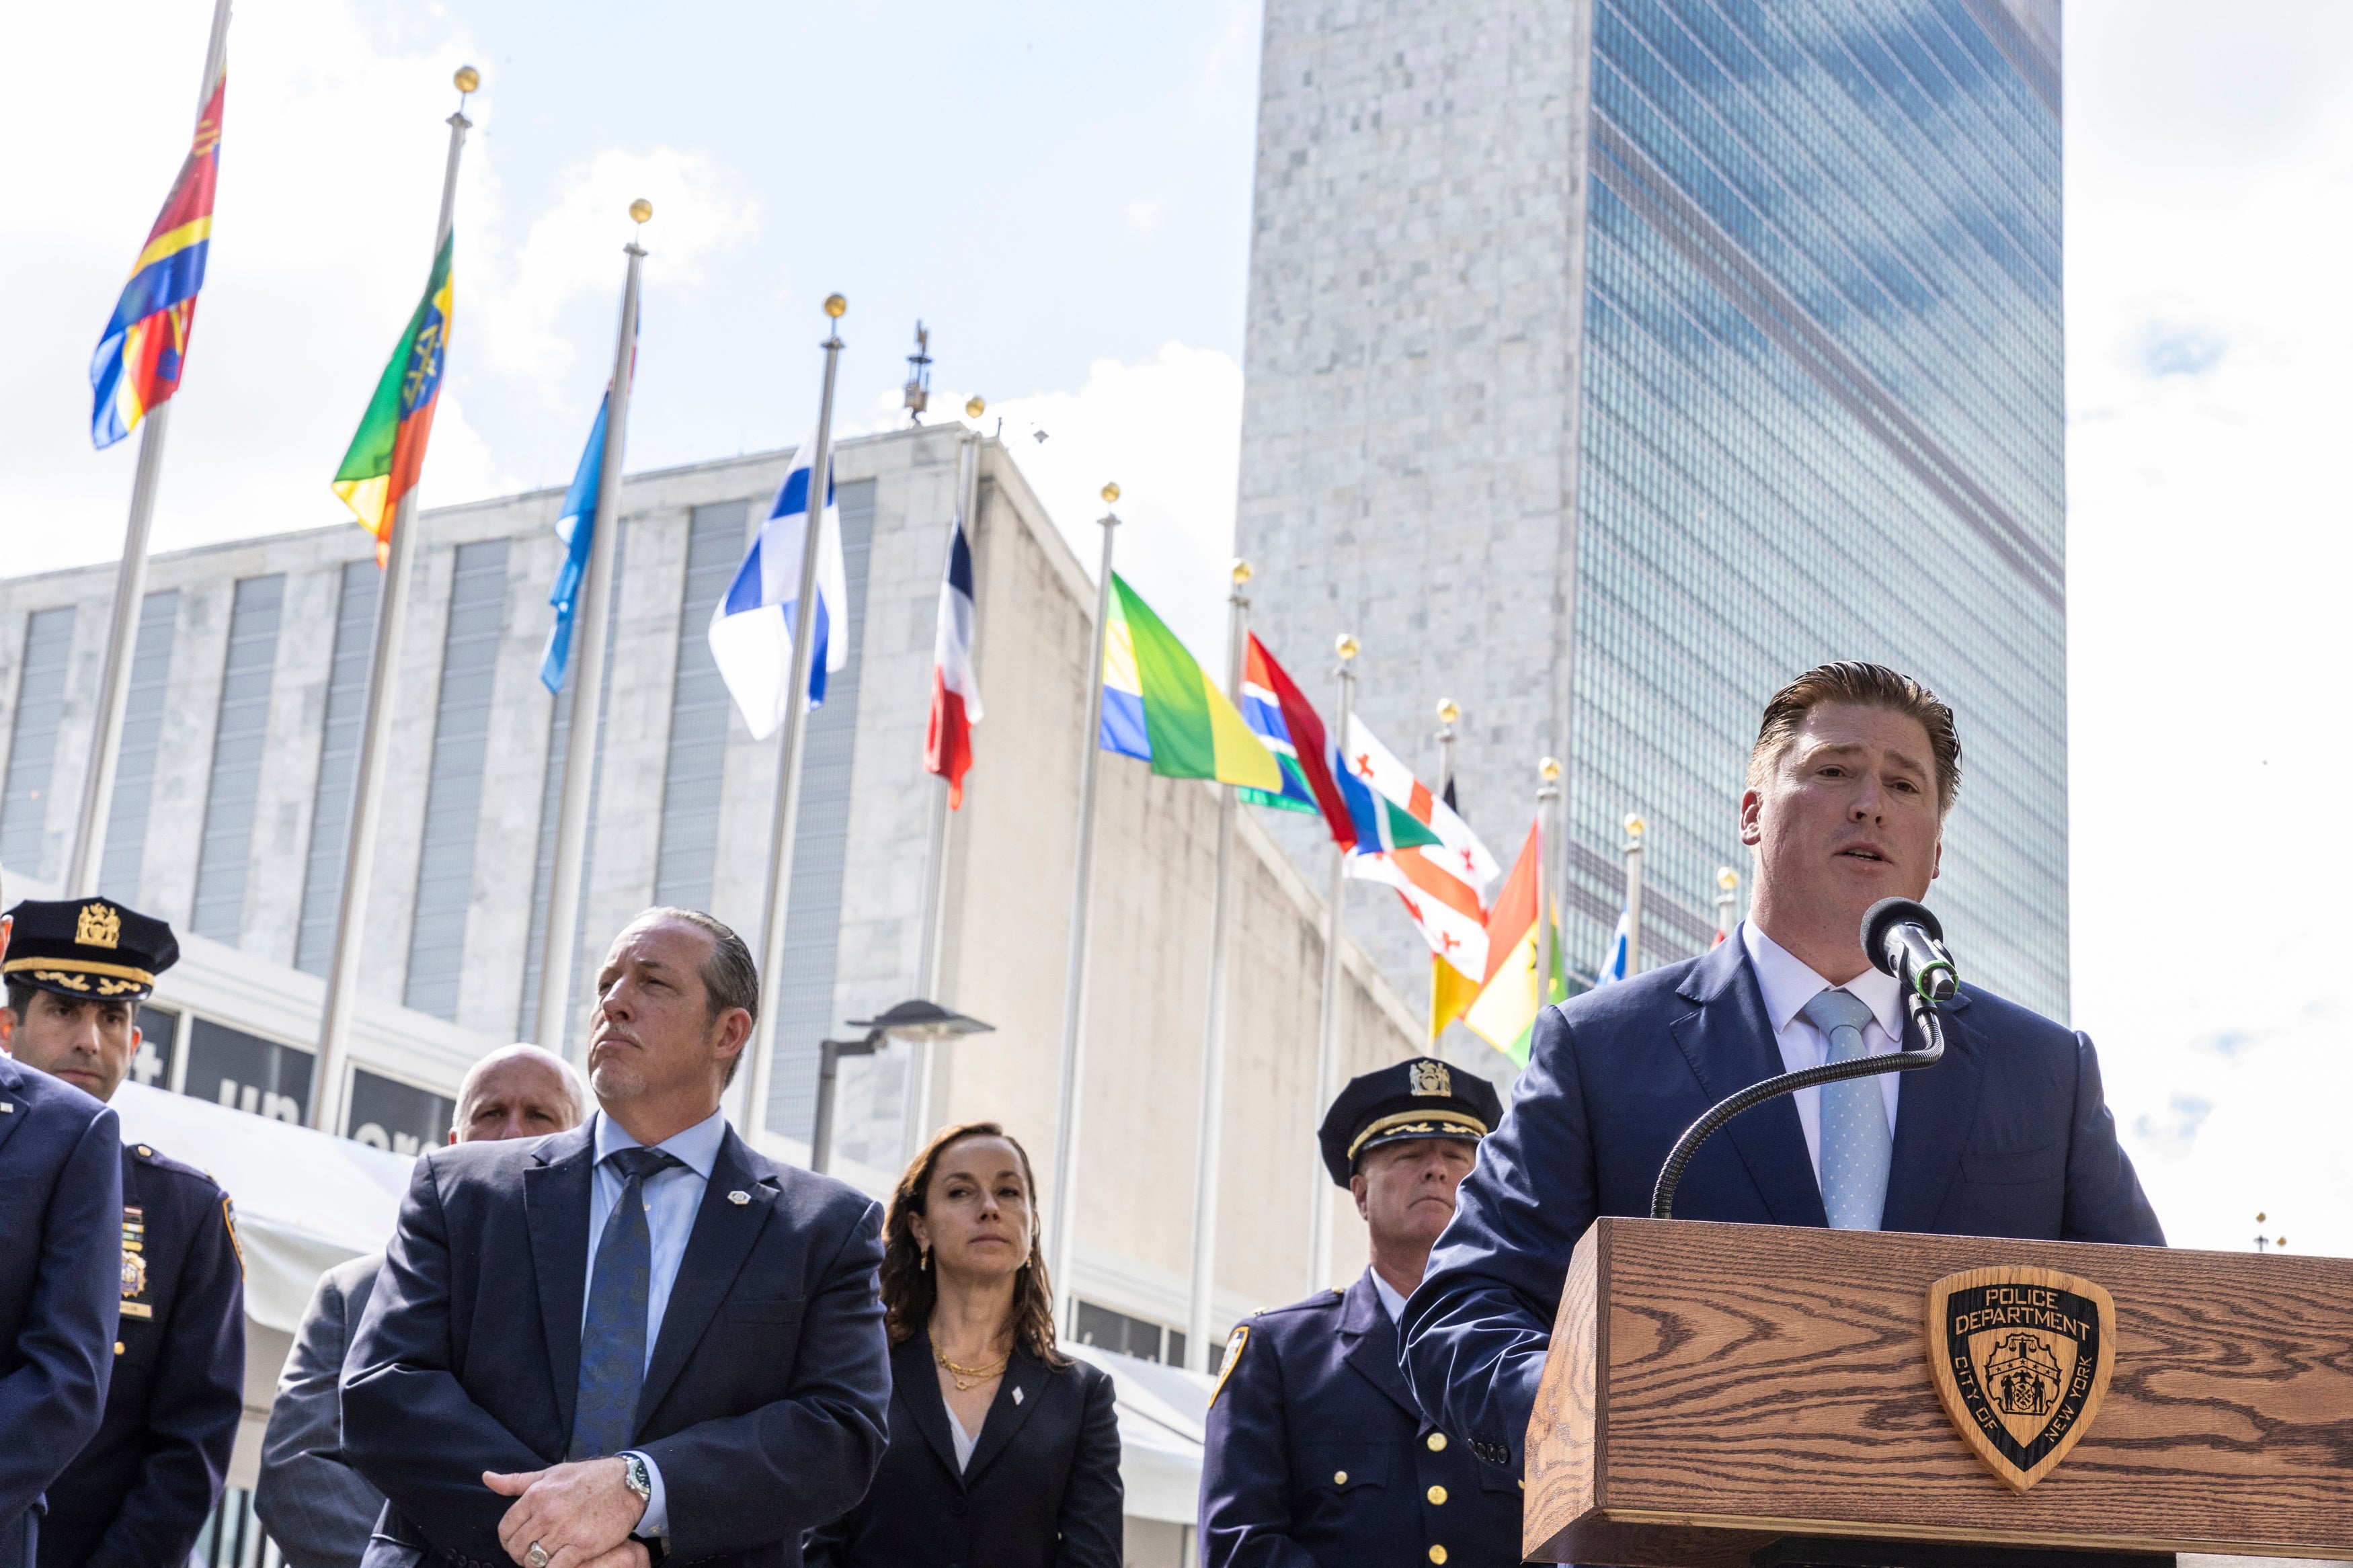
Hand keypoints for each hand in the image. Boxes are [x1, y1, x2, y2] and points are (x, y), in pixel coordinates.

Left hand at [485, 1459, 647, 1567]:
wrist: (628, 1484)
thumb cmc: (588, 1477)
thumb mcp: (551, 1473)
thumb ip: (516, 1481)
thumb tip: (487, 1478)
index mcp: (536, 1495)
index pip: (505, 1529)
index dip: (508, 1540)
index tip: (519, 1542)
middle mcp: (547, 1514)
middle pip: (516, 1548)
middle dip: (521, 1555)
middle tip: (533, 1553)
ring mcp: (564, 1531)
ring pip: (533, 1561)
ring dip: (537, 1564)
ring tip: (546, 1559)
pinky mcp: (582, 1546)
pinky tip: (557, 1565)